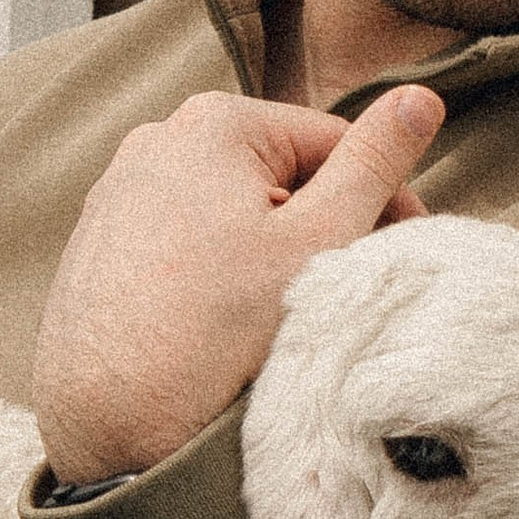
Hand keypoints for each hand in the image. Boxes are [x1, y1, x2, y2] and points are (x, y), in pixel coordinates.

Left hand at [30, 84, 444, 487]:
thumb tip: (419, 98)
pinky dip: (218, 269)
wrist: (105, 421)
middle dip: (322, 222)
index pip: (332, 143)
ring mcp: (118, 191)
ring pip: (231, 208)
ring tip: (285, 312)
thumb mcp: (317, 241)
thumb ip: (373, 163)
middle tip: (347, 286)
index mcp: (213, 122)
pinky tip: (228, 322)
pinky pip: (183, 239)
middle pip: (278, 173)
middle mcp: (156, 140)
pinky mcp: (98, 242)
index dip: (384, 195)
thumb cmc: (213, 331)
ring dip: (270, 249)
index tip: (406, 248)